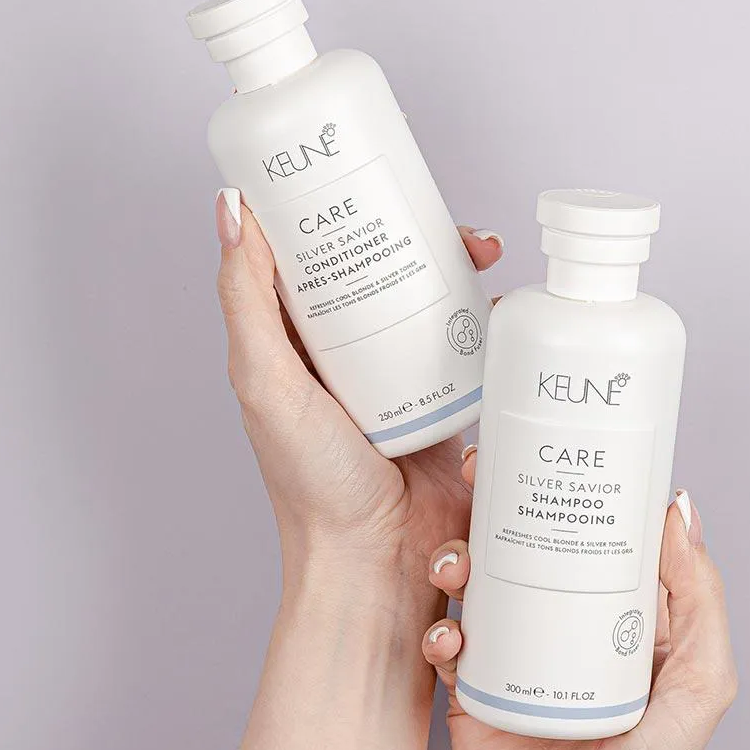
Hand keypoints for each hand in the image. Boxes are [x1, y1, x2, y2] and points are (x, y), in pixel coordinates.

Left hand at [192, 194, 503, 749]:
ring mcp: (406, 381)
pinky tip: (515, 314)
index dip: (355, 213)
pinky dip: (496, 330)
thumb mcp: (265, 383)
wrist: (376, 567)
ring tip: (491, 261)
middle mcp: (355, 358)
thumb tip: (234, 208)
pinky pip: (476, 355)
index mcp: (304, 344)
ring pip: (441, 307)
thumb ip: (246, 301)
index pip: (329, 259)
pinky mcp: (452, 408)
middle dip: (431, 240)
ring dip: (469, 278)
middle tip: (462, 230)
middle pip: (396, 276)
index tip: (384, 183)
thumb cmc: (312, 486)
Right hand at [422, 468, 736, 749]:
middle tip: (478, 475)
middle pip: (521, 539)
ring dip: (455, 557)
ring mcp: (514, 649)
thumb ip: (700, 598)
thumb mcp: (700, 682)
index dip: (566, 481)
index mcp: (614, 609)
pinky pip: (446, 639)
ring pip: (475, 577)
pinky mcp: (474, 685)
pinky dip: (440, 631)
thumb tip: (679, 509)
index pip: (589, 527)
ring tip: (457, 567)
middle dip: (494, 501)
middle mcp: (561, 619)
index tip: (543, 444)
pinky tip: (452, 641)